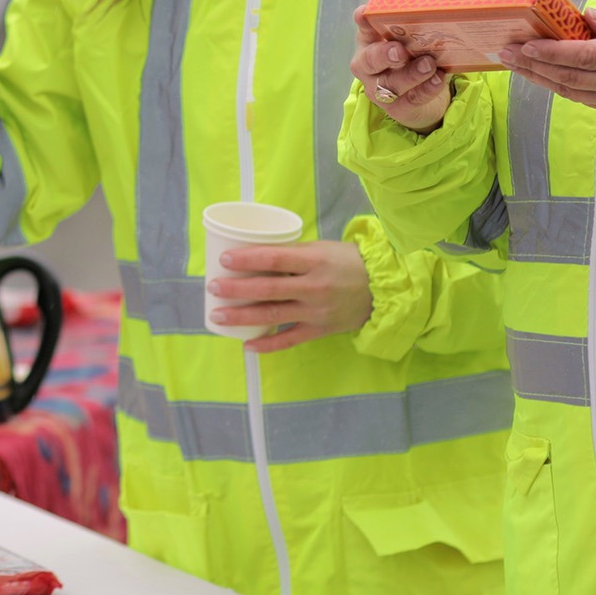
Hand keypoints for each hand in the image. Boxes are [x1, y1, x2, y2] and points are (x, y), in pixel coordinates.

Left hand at [208, 241, 373, 353]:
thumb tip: (253, 255)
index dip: (247, 259)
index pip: (274, 259)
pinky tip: (246, 345)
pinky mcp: (319, 330)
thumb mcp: (320, 249)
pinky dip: (267, 345)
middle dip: (236, 289)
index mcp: (314, 261)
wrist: (383, 288)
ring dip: (242, 317)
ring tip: (217, 316)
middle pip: (268, 289)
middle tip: (212, 287)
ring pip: (273, 316)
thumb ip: (290, 254)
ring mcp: (316, 312)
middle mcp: (314, 288)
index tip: (224, 260)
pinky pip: (289, 340)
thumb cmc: (347, 262)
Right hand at [350, 23, 450, 132]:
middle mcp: (369, 67)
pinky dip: (426, 89)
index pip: (364, 29)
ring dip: (410, 74)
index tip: (365, 12)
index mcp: (370, 43)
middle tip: (400, 50)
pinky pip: (411, 99)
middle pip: (369, 61)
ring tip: (429, 64)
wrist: (422, 96)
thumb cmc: (413, 58)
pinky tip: (438, 79)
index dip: (364, 21)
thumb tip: (435, 2)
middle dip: (383, 55)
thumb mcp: (411, 39)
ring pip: (390, 84)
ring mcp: (380, 90)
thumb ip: (415, 25)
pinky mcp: (398, 108)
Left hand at [500, 9, 595, 132]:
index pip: (585, 55)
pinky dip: (559, 87)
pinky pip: (583, 100)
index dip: (551, 52)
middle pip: (569, 76)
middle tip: (504, 53)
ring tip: (514, 65)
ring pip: (571, 91)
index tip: (526, 44)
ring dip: (539, 78)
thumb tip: (585, 16)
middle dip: (533, 65)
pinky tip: (542, 77)